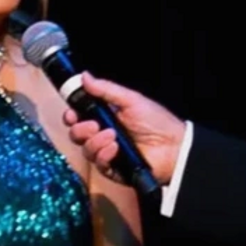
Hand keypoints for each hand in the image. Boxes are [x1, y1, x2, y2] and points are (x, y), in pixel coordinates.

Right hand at [62, 72, 184, 185]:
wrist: (174, 145)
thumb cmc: (156, 121)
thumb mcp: (130, 100)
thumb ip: (105, 90)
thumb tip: (84, 76)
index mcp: (105, 116)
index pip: (79, 117)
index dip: (71, 115)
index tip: (71, 113)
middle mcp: (103, 134)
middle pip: (77, 134)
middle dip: (80, 129)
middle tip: (94, 125)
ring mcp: (107, 152)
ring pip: (86, 150)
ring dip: (95, 142)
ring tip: (113, 136)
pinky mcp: (113, 169)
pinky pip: (99, 164)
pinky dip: (104, 155)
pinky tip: (115, 149)